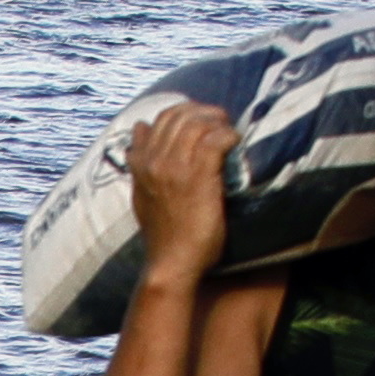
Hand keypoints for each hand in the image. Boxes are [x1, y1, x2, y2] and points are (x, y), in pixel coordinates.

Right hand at [127, 99, 237, 284]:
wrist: (171, 264)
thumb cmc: (163, 234)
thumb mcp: (141, 194)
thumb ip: (139, 162)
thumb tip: (139, 129)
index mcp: (140, 164)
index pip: (160, 119)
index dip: (184, 112)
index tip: (202, 120)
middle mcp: (155, 161)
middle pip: (180, 116)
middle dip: (204, 112)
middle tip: (222, 122)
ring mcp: (175, 168)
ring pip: (197, 124)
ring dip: (218, 122)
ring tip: (229, 132)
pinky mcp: (198, 177)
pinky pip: (215, 140)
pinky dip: (228, 136)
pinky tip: (235, 142)